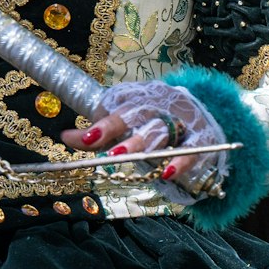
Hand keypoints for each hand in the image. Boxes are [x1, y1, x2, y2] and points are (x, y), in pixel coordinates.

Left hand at [60, 81, 222, 190]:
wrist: (201, 110)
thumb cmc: (151, 120)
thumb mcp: (124, 122)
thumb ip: (98, 133)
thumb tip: (66, 137)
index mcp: (136, 96)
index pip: (116, 107)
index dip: (101, 123)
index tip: (85, 139)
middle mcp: (158, 103)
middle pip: (136, 115)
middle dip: (119, 131)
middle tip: (106, 152)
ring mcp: (181, 119)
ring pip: (161, 130)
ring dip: (142, 145)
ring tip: (125, 158)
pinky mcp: (202, 137)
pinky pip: (193, 149)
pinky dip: (180, 161)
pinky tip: (167, 173)